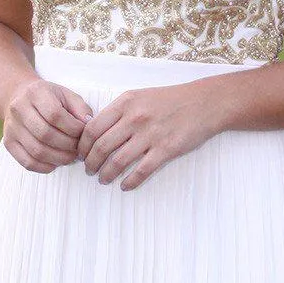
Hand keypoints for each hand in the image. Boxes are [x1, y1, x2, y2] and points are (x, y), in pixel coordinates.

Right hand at [1, 77, 93, 171]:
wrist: (19, 97)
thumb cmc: (49, 98)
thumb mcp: (66, 95)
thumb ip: (81, 108)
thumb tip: (88, 125)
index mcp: (35, 92)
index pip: (55, 115)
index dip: (73, 128)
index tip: (83, 133)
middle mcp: (19, 108)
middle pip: (45, 134)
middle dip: (68, 145)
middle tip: (79, 149)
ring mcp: (11, 127)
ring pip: (37, 150)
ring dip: (59, 158)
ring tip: (71, 157)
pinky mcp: (9, 143)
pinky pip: (27, 162)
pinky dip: (45, 167)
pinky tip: (56, 162)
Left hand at [77, 83, 220, 190]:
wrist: (203, 103)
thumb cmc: (169, 100)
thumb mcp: (139, 96)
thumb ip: (118, 111)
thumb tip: (94, 131)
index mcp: (125, 103)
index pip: (92, 128)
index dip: (82, 145)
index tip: (80, 154)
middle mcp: (135, 118)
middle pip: (101, 147)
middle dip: (90, 163)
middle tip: (88, 170)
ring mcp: (150, 134)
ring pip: (118, 161)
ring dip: (106, 174)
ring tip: (103, 179)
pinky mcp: (166, 149)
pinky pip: (141, 171)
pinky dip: (129, 182)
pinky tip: (124, 186)